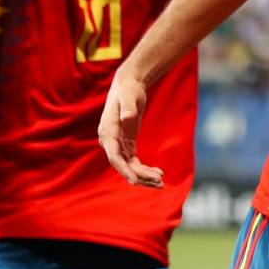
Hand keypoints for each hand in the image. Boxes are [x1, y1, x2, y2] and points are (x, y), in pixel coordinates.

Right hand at [99, 70, 163, 187]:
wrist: (128, 85)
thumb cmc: (128, 89)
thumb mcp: (129, 96)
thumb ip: (128, 107)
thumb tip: (127, 118)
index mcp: (107, 131)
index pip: (114, 156)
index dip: (124, 170)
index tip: (135, 181)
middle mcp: (110, 141)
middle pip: (123, 165)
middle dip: (139, 175)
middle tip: (158, 182)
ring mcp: (117, 144)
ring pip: (129, 166)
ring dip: (144, 175)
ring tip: (161, 182)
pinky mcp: (126, 144)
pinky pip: (134, 161)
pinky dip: (144, 169)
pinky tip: (159, 173)